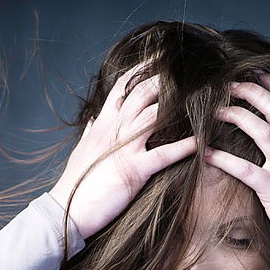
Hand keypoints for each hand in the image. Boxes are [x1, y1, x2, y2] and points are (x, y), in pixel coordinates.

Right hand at [50, 60, 197, 239]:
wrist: (66, 210)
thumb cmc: (75, 182)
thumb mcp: (81, 150)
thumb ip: (90, 131)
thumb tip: (93, 118)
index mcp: (102, 123)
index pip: (123, 87)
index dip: (142, 70)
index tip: (160, 59)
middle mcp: (114, 130)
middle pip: (143, 93)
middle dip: (166, 79)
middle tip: (190, 69)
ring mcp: (124, 149)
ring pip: (154, 116)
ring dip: (180, 106)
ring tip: (203, 97)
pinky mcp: (134, 170)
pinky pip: (163, 154)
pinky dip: (185, 147)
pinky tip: (202, 142)